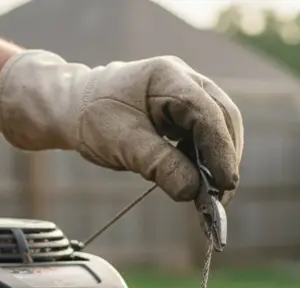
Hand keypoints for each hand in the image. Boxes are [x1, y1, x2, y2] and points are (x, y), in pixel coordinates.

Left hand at [0, 50, 243, 203]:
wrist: (74, 107)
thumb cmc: (93, 118)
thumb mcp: (122, 144)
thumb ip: (159, 165)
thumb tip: (193, 191)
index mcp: (168, 77)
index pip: (207, 113)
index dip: (221, 150)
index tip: (225, 184)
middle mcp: (184, 79)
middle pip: (223, 118)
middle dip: (225, 158)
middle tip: (221, 197)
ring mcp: (187, 93)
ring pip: (219, 127)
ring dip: (218, 161)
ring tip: (211, 196)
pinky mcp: (185, 111)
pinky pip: (206, 135)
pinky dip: (206, 159)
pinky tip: (199, 181)